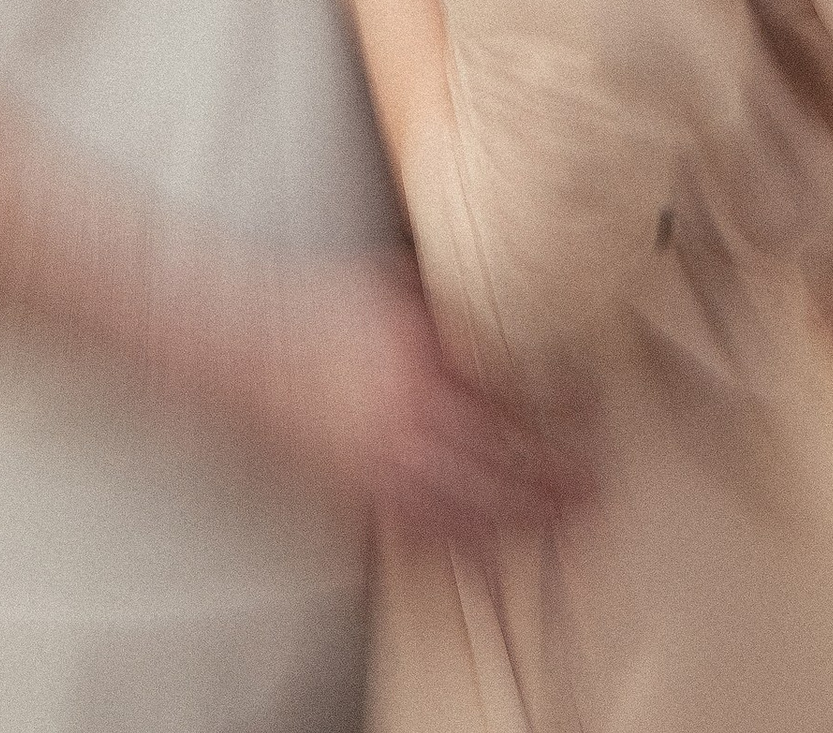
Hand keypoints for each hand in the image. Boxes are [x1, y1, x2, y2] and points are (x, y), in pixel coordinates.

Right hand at [239, 254, 581, 541]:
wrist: (236, 342)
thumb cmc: (309, 303)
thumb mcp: (387, 282)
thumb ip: (444, 310)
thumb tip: (494, 319)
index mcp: (420, 356)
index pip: (510, 392)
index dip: (558, 409)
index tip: (591, 413)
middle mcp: (406, 415)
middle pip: (502, 459)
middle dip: (557, 476)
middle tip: (597, 483)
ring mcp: (379, 462)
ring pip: (470, 506)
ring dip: (523, 518)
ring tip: (563, 521)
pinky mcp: (352, 493)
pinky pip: (419, 531)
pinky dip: (462, 545)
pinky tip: (491, 551)